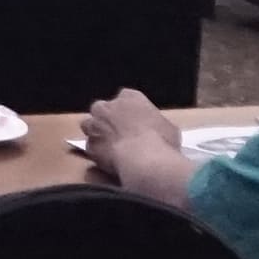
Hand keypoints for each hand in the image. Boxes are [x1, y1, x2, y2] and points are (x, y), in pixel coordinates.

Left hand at [74, 89, 196, 209]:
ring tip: (111, 146)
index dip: (130, 111)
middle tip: (120, 133)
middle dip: (108, 119)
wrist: (144, 160)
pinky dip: (97, 153)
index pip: (126, 97)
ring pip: (90, 125)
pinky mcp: (89, 145)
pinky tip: (108, 161)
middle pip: (102, 109)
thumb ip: (156, 124)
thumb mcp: (169, 128)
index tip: (136, 121)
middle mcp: (108, 107)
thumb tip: (157, 131)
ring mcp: (95, 125)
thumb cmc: (162, 141)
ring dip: (97, 133)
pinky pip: (91, 147)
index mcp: (130, 97)